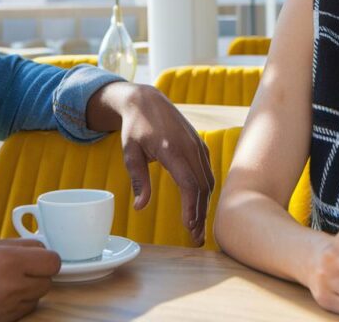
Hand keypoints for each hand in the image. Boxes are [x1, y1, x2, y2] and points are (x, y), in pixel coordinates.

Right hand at [0, 238, 60, 321]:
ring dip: (26, 289)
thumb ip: (4, 245)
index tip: (33, 254)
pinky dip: (15, 304)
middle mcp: (11, 288)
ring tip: (0, 282)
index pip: (51, 260)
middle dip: (36, 272)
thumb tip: (28, 246)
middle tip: (17, 266)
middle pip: (47, 280)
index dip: (43, 255)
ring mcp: (5, 311)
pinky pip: (21, 313)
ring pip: (35, 298)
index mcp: (5, 261)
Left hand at [87, 82, 215, 244]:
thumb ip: (138, 180)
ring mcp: (198, 145)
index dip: (191, 206)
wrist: (147, 101)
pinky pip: (207, 172)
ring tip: (198, 228)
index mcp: (171, 148)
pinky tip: (199, 206)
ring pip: (208, 181)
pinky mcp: (200, 146)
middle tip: (195, 238)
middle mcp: (190, 147)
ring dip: (205, 205)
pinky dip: (205, 192)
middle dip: (201, 214)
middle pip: (202, 187)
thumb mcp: (130, 153)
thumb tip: (140, 207)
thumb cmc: (135, 128)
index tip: (188, 225)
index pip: (188, 183)